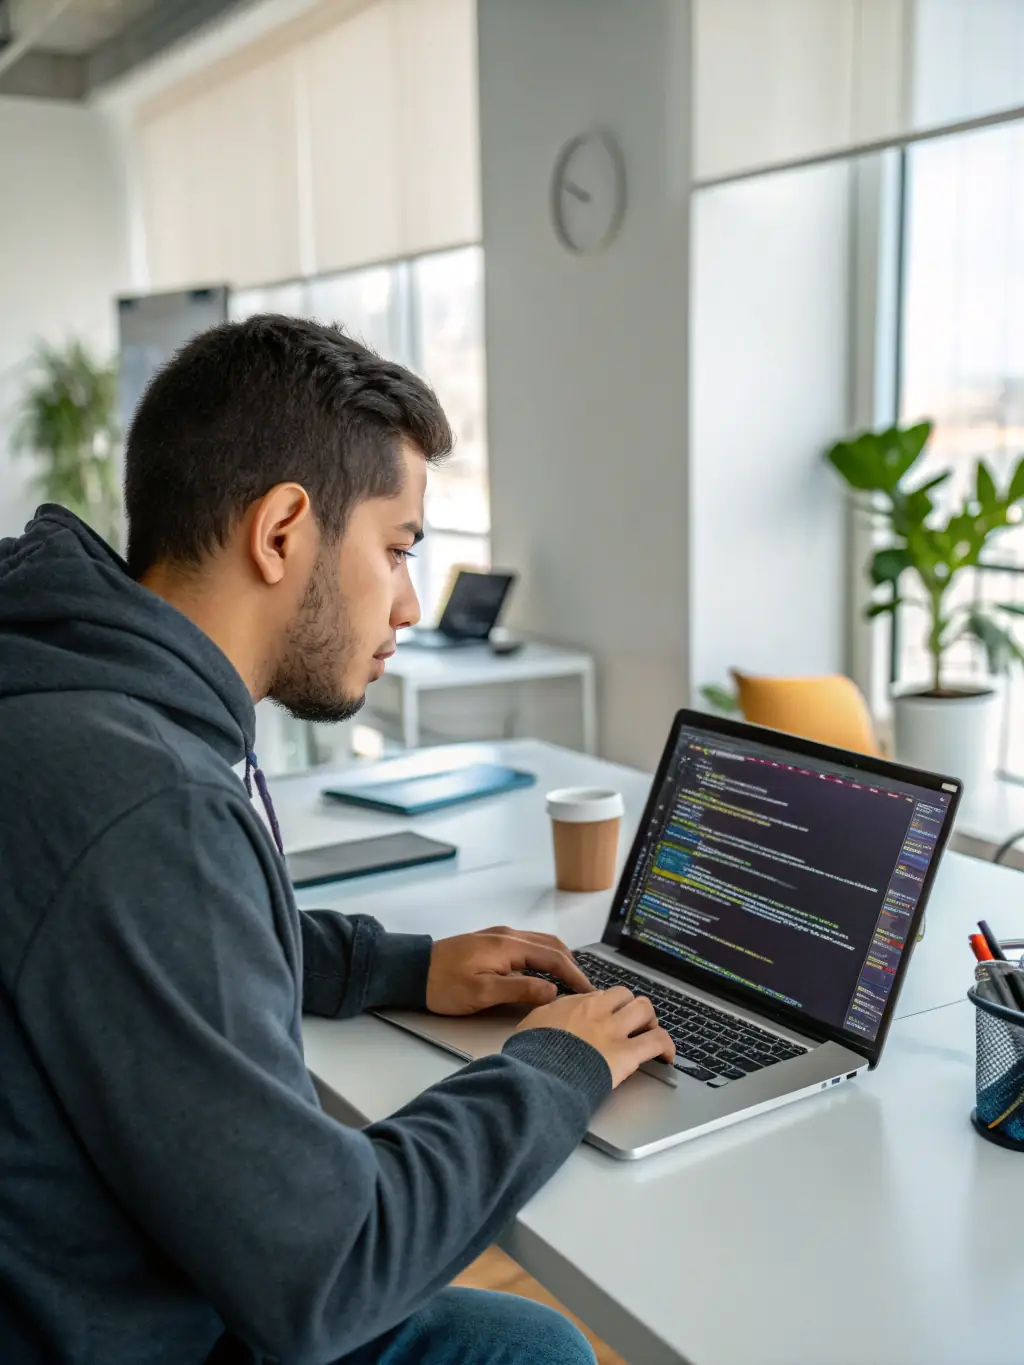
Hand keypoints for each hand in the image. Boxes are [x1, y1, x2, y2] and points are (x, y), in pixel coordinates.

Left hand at [426, 926, 593, 1015]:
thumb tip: (553, 991)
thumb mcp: (482, 992)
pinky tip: (545, 973)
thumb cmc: (443, 984)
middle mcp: (507, 935)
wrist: (411, 971)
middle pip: (552, 945)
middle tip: (586, 988)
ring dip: (559, 960)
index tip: (591, 992)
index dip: (576, 975)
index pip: (554, 957)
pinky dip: (544, 958)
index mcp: (508, 945)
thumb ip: (520, 990)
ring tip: (571, 982)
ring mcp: (499, 936)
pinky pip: (528, 946)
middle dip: (572, 966)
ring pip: (540, 944)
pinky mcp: (491, 943)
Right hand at [514, 986, 675, 1087]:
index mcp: (574, 1004)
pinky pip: (657, 1041)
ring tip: (650, 1033)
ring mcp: (614, 1030)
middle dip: (631, 1007)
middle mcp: (597, 1010)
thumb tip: (548, 1020)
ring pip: (644, 1009)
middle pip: (625, 995)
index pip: (600, 995)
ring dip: (649, 1021)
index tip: (607, 1017)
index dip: (607, 1007)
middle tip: (632, 1024)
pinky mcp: (626, 1053)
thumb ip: (546, 1017)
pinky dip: (666, 1046)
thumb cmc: (532, 1055)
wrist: (539, 1074)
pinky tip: (667, 1056)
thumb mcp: (531, 1025)